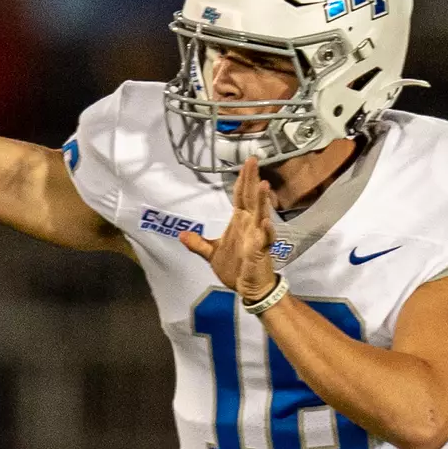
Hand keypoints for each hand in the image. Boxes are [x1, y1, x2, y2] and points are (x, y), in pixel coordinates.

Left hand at [179, 156, 279, 301]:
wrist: (249, 288)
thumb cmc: (235, 268)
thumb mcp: (211, 254)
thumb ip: (198, 244)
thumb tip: (181, 234)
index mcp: (240, 222)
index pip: (241, 196)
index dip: (243, 180)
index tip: (245, 163)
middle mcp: (250, 225)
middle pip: (251, 198)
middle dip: (252, 180)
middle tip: (253, 160)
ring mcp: (258, 237)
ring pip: (261, 214)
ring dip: (262, 200)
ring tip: (263, 184)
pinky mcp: (262, 251)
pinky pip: (265, 239)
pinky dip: (266, 230)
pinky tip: (266, 221)